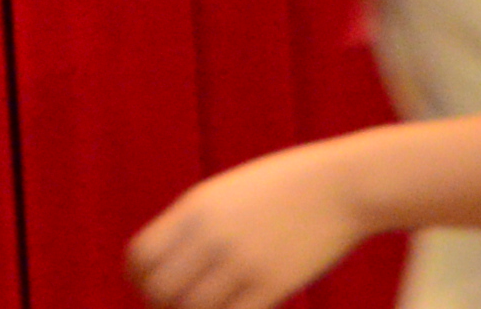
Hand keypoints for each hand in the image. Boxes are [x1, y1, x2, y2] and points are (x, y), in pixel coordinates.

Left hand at [127, 143, 371, 308]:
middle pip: (160, 290)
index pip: (141, 255)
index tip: (151, 287)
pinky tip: (239, 308)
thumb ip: (195, 223)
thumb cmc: (285, 188)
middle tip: (180, 305)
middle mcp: (210, 234)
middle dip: (163, 304)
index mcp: (195, 207)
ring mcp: (241, 261)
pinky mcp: (272, 285)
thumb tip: (169, 262)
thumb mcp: (228, 193)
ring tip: (212, 305)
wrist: (341, 184)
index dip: (139, 278)